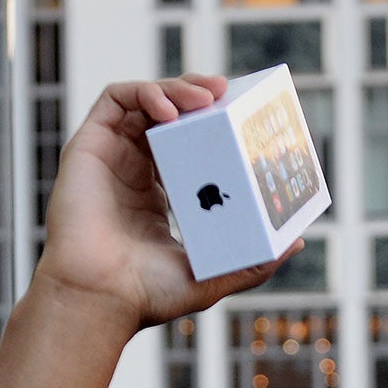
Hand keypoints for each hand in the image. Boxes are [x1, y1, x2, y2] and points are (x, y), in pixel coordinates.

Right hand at [32, 76, 290, 335]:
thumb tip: (298, 241)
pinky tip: (169, 110)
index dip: (215, 126)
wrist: (100, 297)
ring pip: (146, 101)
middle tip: (227, 91)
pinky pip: (116, 99)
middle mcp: (135, 172)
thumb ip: (256, 262)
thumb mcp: (215, 276)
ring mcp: (113, 157)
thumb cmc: (148, 295)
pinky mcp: (89, 145)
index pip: (191, 146)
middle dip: (199, 96)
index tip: (242, 118)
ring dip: (177, 89)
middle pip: (171, 116)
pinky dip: (145, 92)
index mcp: (160, 196)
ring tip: (205, 98)